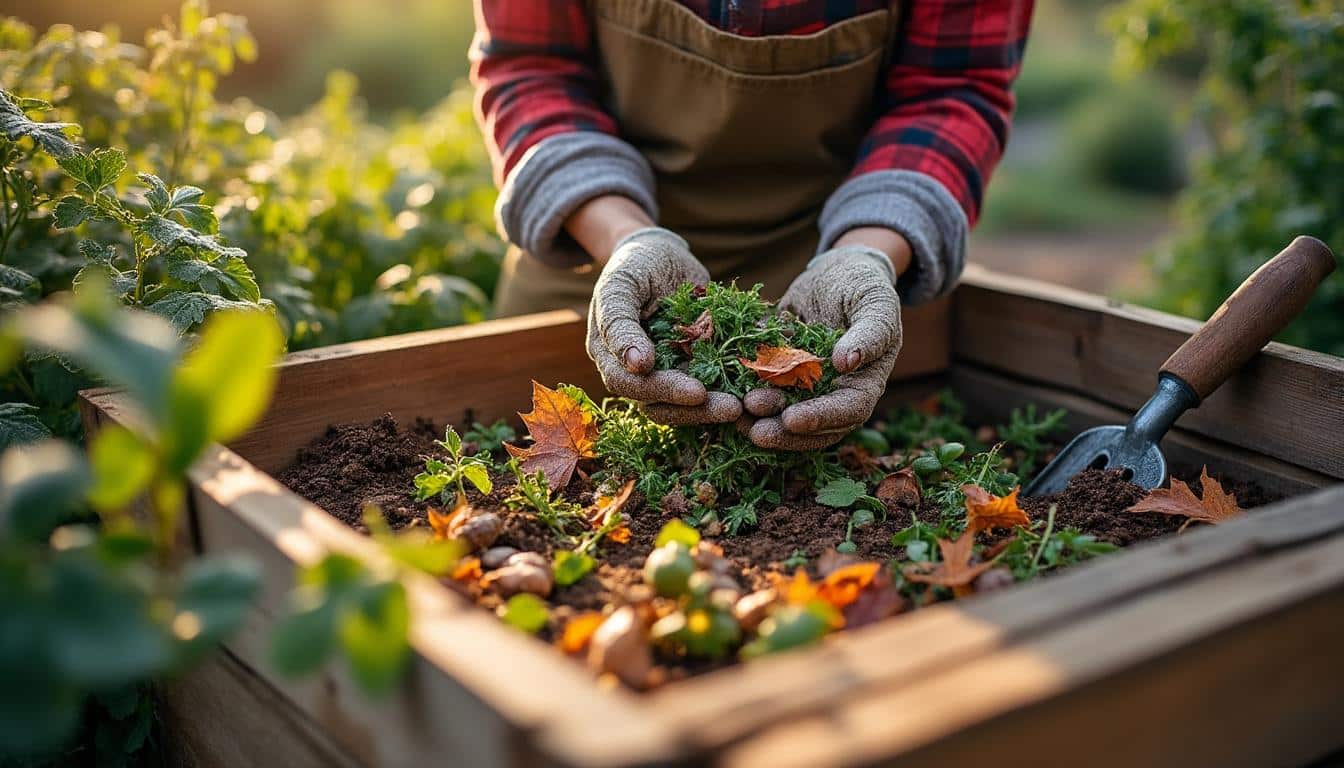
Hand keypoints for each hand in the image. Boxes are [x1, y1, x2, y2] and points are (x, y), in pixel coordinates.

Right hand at [586, 227, 741, 423]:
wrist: (661, 253)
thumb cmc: (635, 265)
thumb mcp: (621, 285)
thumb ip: (620, 323)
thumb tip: (637, 366)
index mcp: (611, 357)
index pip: (632, 386)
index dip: (665, 392)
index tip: (697, 393)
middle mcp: (637, 374)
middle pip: (662, 405)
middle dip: (698, 410)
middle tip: (733, 408)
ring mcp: (667, 373)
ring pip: (688, 404)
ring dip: (717, 408)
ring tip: (749, 405)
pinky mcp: (694, 368)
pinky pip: (714, 384)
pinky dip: (736, 387)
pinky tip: (762, 386)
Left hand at [744, 242, 902, 449]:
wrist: (836, 272)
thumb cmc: (865, 286)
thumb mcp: (875, 302)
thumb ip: (869, 332)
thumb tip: (847, 362)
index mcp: (864, 382)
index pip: (847, 410)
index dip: (820, 418)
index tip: (792, 419)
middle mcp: (833, 391)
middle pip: (813, 425)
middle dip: (783, 431)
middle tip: (754, 431)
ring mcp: (804, 385)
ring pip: (783, 411)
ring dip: (760, 418)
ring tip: (734, 416)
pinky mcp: (779, 371)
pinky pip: (761, 385)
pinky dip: (743, 390)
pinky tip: (721, 390)